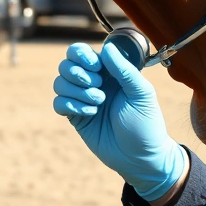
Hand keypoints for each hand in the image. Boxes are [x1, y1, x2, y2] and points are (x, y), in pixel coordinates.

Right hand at [52, 42, 186, 201]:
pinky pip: (59, 104)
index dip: (82, 55)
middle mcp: (94, 82)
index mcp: (110, 71)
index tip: (95, 66)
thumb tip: (106, 48)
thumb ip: (124, 69)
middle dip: (78, 74)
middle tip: (99, 86)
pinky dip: (70, 106)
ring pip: (59, 83)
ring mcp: (83, 100)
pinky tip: (90, 114)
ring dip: (76, 91)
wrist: (140, 158)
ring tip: (98, 103)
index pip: (82, 52)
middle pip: (66, 65)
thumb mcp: (141, 93)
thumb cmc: (146, 123)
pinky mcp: (76, 118)